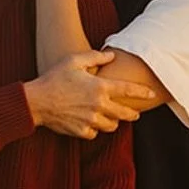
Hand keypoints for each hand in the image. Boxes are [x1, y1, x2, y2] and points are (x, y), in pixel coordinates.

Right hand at [25, 50, 157, 137]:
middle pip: (124, 114)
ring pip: (111, 126)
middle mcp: (98, 106)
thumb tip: (111, 55)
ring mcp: (90, 120)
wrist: (36, 101)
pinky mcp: (81, 131)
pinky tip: (92, 124)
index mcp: (99, 87)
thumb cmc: (54, 78)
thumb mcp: (74, 61)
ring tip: (111, 118)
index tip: (152, 94)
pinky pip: (95, 133)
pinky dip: (95, 129)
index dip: (142, 92)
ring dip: (113, 122)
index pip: (127, 90)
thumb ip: (95, 57)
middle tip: (135, 114)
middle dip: (132, 114)